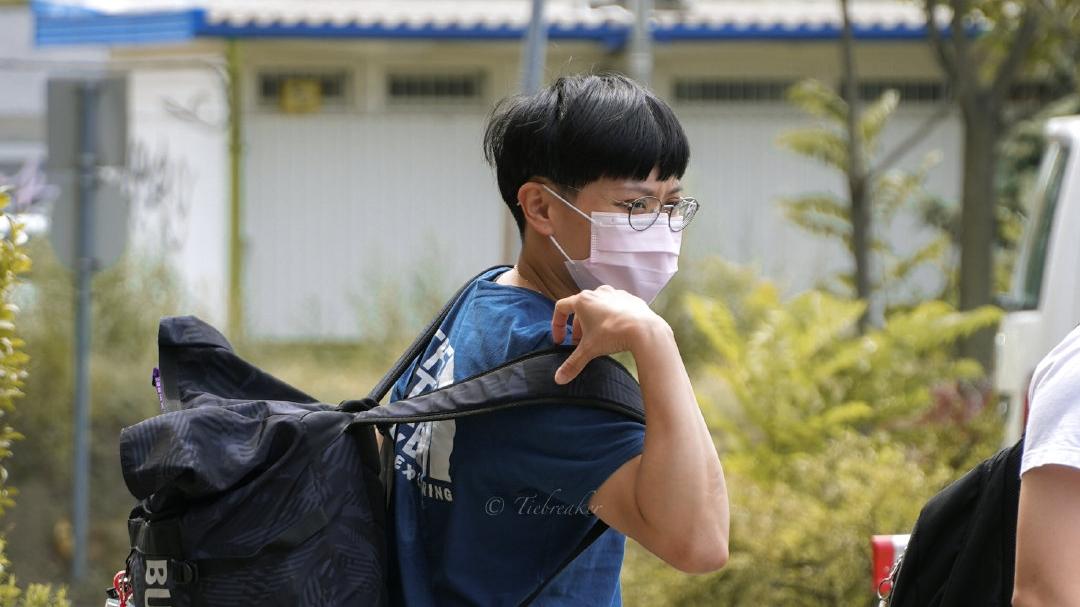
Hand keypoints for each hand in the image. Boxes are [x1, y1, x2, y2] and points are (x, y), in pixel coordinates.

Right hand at [551, 285, 669, 384]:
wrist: (644, 329)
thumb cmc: (613, 334)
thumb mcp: (589, 350)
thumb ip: (573, 364)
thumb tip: (559, 379)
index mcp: (583, 301)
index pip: (561, 308)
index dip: (557, 325)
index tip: (561, 341)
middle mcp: (598, 293)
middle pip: (580, 309)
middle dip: (578, 328)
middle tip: (580, 344)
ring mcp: (615, 294)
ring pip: (598, 307)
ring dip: (594, 321)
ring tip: (598, 337)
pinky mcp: (630, 299)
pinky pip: (616, 307)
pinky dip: (612, 318)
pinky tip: (617, 331)